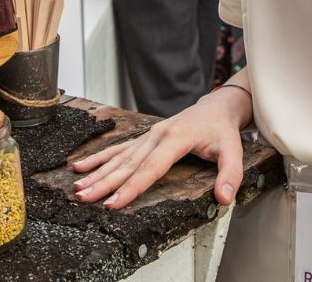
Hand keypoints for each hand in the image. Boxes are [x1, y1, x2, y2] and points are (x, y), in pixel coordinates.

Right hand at [70, 89, 246, 209]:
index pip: (150, 168)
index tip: (114, 203)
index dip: (131, 188)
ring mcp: (148, 135)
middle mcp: (156, 135)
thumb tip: (224, 198)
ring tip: (78, 188)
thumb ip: (229, 175)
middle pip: (127, 164)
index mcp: (175, 138)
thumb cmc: (222, 131)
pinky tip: (81, 166)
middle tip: (85, 198)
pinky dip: (99, 158)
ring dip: (97, 173)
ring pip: (118, 157)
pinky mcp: (144, 138)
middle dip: (104, 183)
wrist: (215, 108)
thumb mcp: (233, 151)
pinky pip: (118, 149)